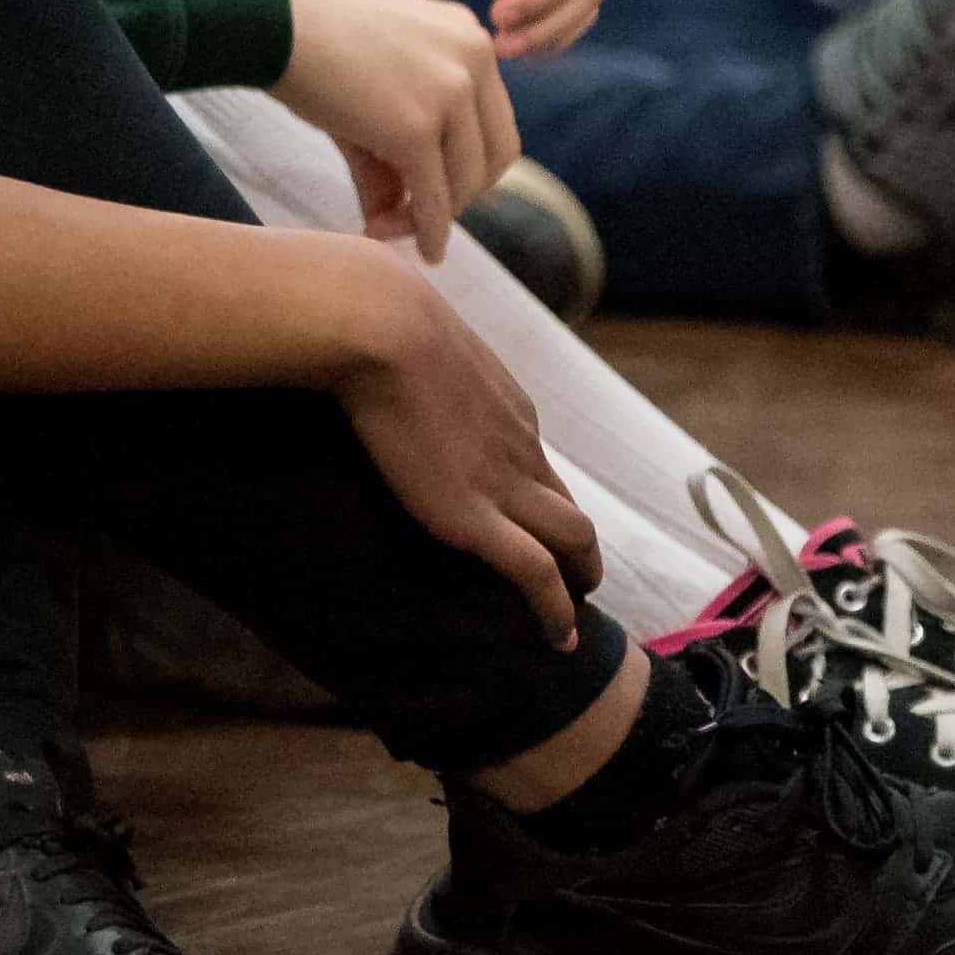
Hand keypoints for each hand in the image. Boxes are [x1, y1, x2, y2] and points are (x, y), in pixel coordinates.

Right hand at [268, 0, 517, 260]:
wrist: (266, 14)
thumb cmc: (306, 40)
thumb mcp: (371, 85)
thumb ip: (393, 151)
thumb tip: (396, 219)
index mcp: (469, 37)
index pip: (493, 121)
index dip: (467, 166)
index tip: (428, 190)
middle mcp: (475, 58)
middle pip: (496, 155)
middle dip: (459, 195)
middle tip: (412, 215)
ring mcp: (451, 91)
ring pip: (468, 182)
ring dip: (436, 216)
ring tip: (389, 227)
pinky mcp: (416, 128)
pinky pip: (436, 198)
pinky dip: (431, 232)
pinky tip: (424, 253)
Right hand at [314, 238, 599, 645]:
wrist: (379, 325)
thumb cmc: (378, 315)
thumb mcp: (408, 331)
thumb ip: (410, 350)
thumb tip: (375, 333)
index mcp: (506, 407)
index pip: (534, 462)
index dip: (540, 497)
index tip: (535, 520)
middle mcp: (520, 447)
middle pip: (568, 506)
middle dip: (579, 547)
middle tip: (575, 580)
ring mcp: (504, 482)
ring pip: (572, 540)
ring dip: (579, 578)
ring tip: (574, 610)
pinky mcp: (478, 516)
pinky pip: (537, 575)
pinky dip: (556, 611)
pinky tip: (559, 639)